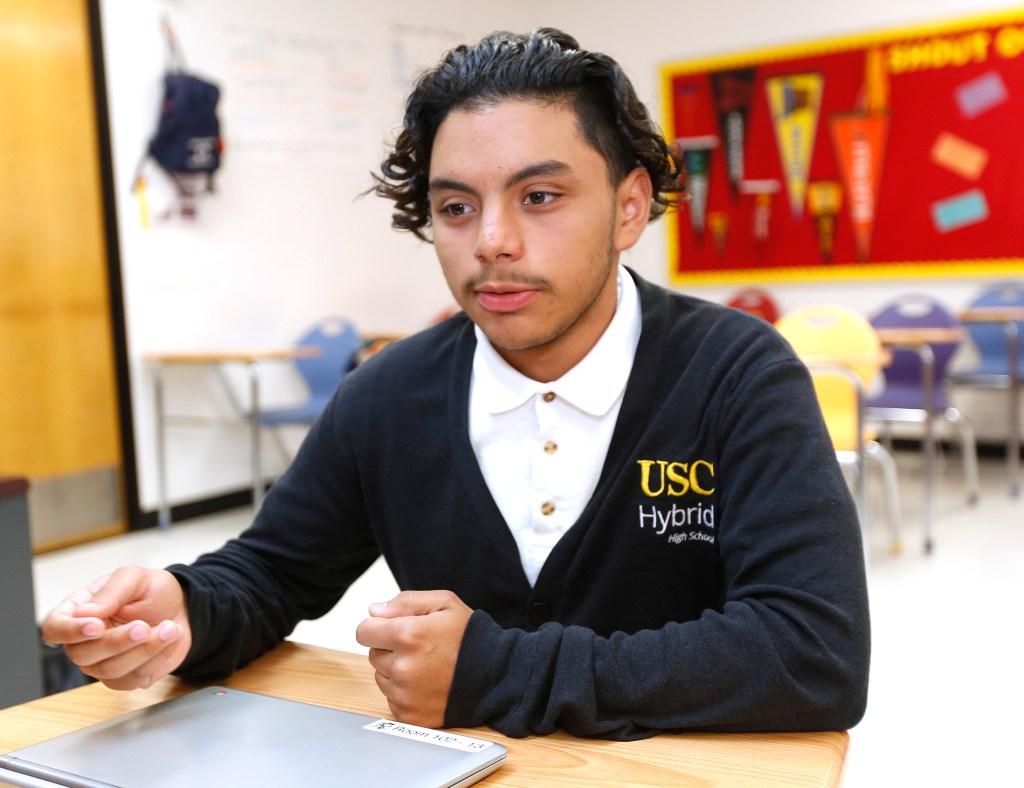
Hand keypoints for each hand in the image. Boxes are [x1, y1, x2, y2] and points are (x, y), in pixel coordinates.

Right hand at [39, 566, 192, 690]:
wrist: (182, 608)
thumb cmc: (153, 590)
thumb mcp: (135, 578)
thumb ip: (112, 592)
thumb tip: (84, 613)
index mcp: (78, 611)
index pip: (55, 628)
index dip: (70, 631)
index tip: (97, 626)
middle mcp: (84, 641)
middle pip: (82, 655)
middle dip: (118, 641)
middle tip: (144, 626)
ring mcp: (102, 663)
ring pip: (110, 670)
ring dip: (144, 650)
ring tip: (169, 628)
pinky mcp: (125, 678)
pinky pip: (133, 680)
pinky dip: (156, 660)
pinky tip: (169, 640)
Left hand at [355, 590, 472, 727]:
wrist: (496, 676)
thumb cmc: (471, 637)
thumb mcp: (444, 603)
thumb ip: (405, 602)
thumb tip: (373, 611)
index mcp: (407, 635)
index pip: (363, 632)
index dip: (377, 627)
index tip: (391, 629)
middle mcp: (402, 667)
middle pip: (373, 654)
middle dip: (390, 648)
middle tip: (420, 648)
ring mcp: (405, 694)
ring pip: (382, 677)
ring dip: (396, 671)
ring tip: (427, 666)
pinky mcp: (409, 715)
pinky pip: (391, 699)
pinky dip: (404, 692)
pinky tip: (428, 684)